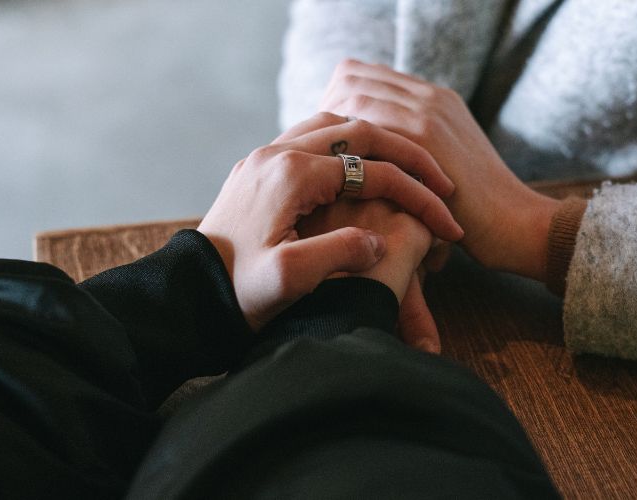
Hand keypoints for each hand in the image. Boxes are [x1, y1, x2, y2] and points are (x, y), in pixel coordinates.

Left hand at [197, 112, 462, 330]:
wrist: (188, 296)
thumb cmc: (237, 293)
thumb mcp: (291, 280)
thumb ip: (341, 253)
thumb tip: (377, 241)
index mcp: (292, 175)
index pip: (375, 172)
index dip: (420, 197)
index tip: (449, 224)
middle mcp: (278, 153)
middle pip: (361, 131)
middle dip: (410, 156)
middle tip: (443, 182)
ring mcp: (267, 157)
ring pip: (338, 126)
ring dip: (381, 145)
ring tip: (412, 171)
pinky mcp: (261, 169)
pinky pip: (316, 138)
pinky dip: (352, 147)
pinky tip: (368, 171)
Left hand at [319, 60, 560, 281]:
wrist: (518, 224)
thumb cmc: (474, 211)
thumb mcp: (441, 167)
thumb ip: (409, 150)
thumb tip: (363, 157)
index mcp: (432, 98)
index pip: (359, 74)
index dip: (334, 104)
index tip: (328, 145)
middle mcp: (430, 96)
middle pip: (351, 77)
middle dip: (327, 114)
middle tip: (323, 155)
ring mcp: (430, 111)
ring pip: (356, 97)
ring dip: (335, 132)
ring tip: (329, 168)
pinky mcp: (429, 137)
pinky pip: (371, 124)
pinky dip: (351, 149)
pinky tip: (343, 180)